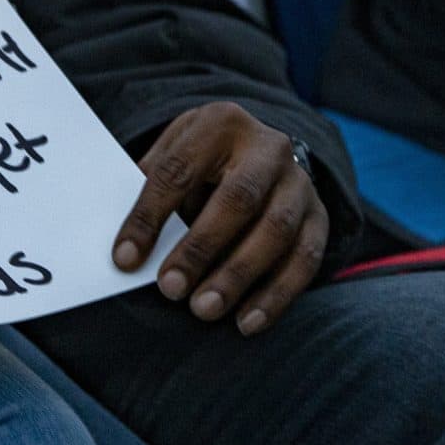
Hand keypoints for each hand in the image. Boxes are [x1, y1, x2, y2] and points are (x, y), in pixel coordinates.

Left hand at [113, 103, 328, 335]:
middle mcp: (268, 148)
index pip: (178, 171)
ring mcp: (299, 182)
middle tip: (170, 289)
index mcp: (219, 123)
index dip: (149, 216)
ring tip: (203, 309)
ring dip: (238, 276)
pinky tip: (247, 321)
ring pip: (276, 231)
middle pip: (237, 199)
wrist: (261, 147)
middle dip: (200, 249)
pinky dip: (276, 295)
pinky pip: (305, 259)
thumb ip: (153, 191)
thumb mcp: (173, 153)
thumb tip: (128, 248)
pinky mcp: (320, 216)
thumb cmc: (202, 159)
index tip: (125, 258)